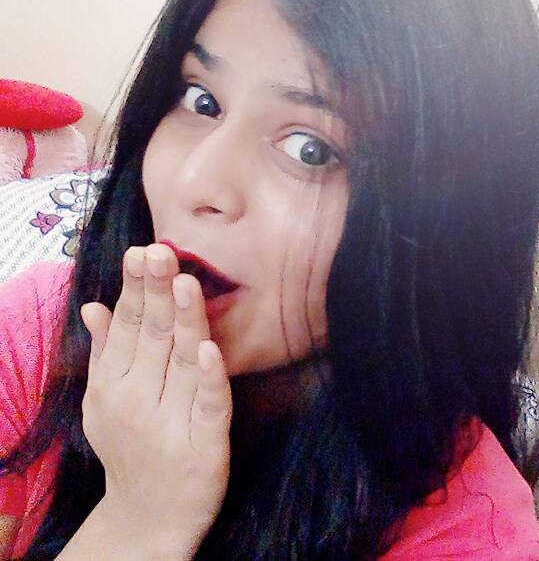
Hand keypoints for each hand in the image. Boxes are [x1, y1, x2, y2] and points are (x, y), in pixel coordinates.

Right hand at [79, 244, 231, 549]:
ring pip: (183, 362)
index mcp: (115, 385)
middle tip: (160, 252)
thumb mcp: (104, 401)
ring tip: (184, 283)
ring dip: (185, 322)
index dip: (136, 288)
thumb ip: (104, 352)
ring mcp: (173, 423)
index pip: (128, 326)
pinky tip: (211, 349)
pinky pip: (209, 406)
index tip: (141, 251)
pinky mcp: (206, 445)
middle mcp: (139, 401)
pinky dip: (211, 379)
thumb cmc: (130, 447)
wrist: (149, 519)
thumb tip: (95, 305)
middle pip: (154, 337)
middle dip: (157, 292)